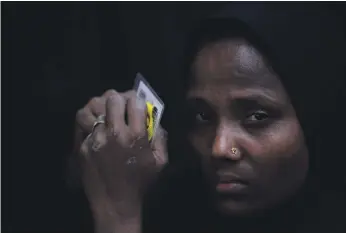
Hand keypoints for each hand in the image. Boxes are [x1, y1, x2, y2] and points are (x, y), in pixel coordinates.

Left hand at [74, 89, 167, 226]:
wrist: (115, 202)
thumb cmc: (140, 182)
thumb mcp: (160, 161)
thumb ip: (161, 137)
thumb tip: (154, 119)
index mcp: (136, 135)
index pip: (133, 101)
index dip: (135, 100)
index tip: (135, 106)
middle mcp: (115, 133)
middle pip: (112, 99)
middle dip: (118, 100)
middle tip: (119, 108)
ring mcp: (97, 139)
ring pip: (93, 107)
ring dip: (101, 109)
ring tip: (105, 115)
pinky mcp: (83, 146)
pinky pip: (84, 125)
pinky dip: (90, 123)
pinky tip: (96, 130)